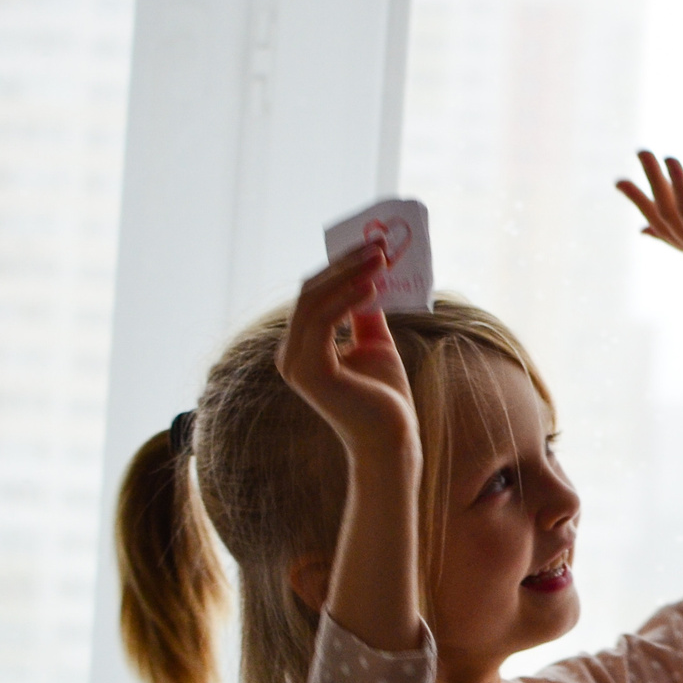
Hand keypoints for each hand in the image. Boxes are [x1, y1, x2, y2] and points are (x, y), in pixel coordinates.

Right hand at [276, 241, 412, 463]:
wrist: (391, 439)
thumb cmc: (384, 397)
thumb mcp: (375, 344)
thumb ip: (364, 313)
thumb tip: (367, 276)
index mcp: (302, 346)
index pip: (313, 294)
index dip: (340, 266)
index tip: (371, 246)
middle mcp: (290, 353)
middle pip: (311, 291)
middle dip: (345, 264)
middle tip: (378, 244)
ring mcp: (295, 362)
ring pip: (315, 301)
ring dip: (350, 274)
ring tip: (382, 258)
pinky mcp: (309, 371)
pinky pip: (324, 320)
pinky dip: (348, 298)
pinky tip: (373, 286)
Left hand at [618, 151, 682, 332]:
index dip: (678, 186)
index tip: (669, 158)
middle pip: (668, 214)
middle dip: (654, 183)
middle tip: (641, 151)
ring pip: (665, 224)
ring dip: (645, 200)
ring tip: (622, 181)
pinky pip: (674, 240)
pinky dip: (657, 228)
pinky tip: (645, 227)